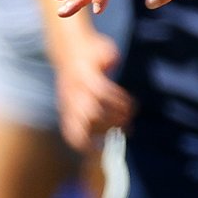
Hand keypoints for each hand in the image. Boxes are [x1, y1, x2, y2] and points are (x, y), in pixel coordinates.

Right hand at [51, 20, 131, 148]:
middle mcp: (74, 92)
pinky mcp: (65, 110)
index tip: (132, 106)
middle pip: (93, 114)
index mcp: (84, 76)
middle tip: (129, 124)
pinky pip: (69, 131)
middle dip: (113, 121)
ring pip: (78, 127)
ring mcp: (68, 102)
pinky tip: (96, 149)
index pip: (102, 94)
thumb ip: (108, 57)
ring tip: (118, 134)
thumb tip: (112, 63)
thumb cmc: (91, 50)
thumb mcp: (103, 48)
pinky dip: (81, 143)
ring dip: (100, 134)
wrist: (67, 50)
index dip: (119, 102)